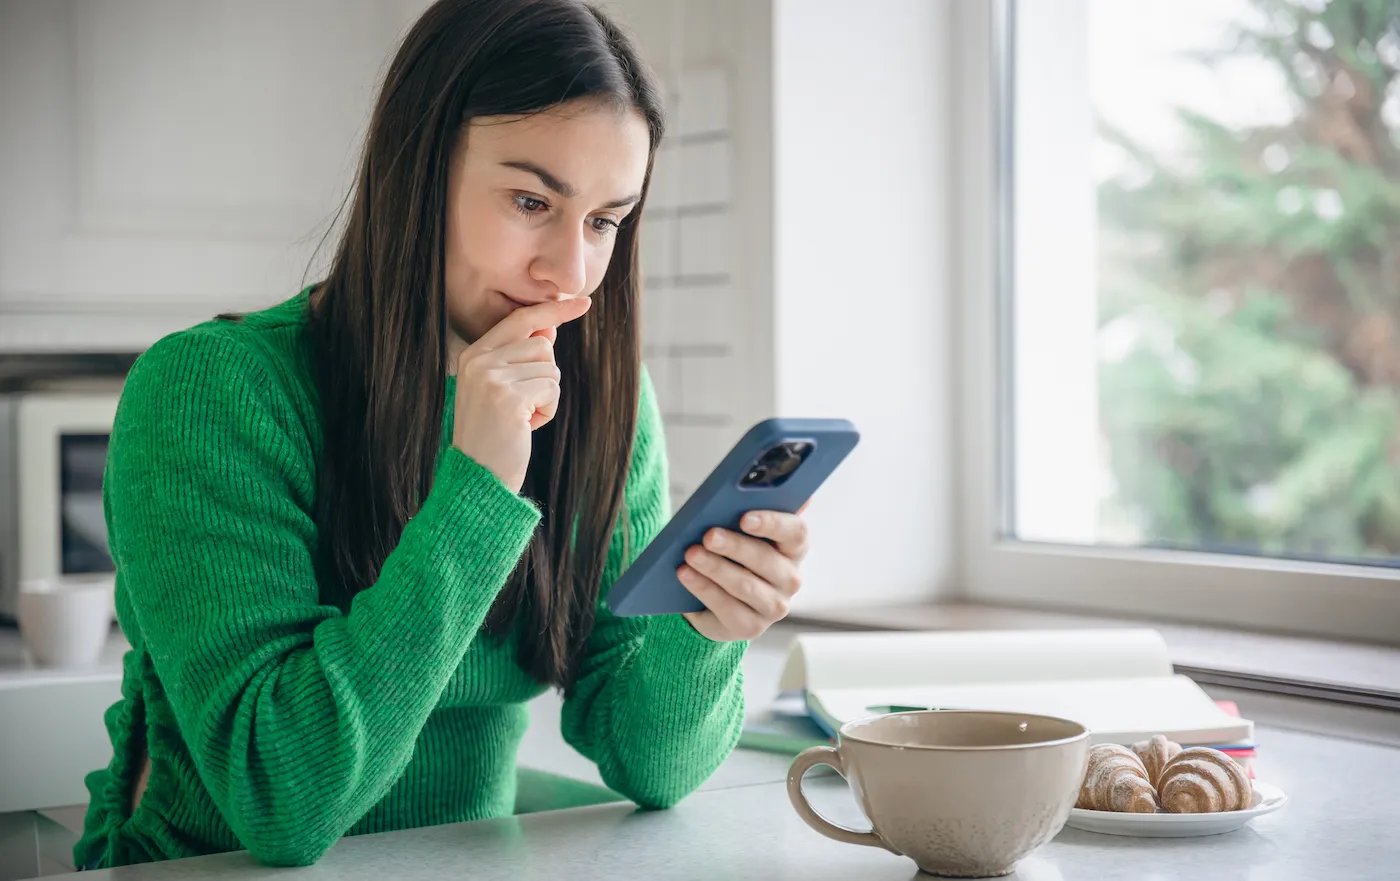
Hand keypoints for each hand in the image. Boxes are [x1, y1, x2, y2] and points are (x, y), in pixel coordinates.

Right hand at [452, 298, 590, 492]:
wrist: (477, 478)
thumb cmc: (494, 436)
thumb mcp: (503, 391)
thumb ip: (520, 358)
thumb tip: (549, 329)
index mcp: (473, 355)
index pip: (520, 319)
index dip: (553, 311)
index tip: (583, 301)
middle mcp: (478, 360)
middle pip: (542, 345)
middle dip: (544, 377)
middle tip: (522, 406)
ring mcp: (491, 377)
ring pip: (550, 368)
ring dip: (546, 396)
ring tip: (521, 418)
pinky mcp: (508, 396)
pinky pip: (551, 388)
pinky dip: (547, 410)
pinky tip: (526, 427)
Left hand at [678, 509, 808, 641]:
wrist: (718, 601)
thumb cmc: (732, 556)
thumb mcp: (740, 533)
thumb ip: (748, 510)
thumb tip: (762, 482)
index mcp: (794, 548)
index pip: (796, 532)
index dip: (772, 523)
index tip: (745, 517)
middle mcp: (791, 579)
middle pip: (765, 559)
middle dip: (734, 546)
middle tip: (708, 535)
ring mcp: (774, 607)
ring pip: (744, 586)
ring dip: (715, 567)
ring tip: (691, 554)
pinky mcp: (752, 627)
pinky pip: (727, 607)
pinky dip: (703, 588)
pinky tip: (685, 574)